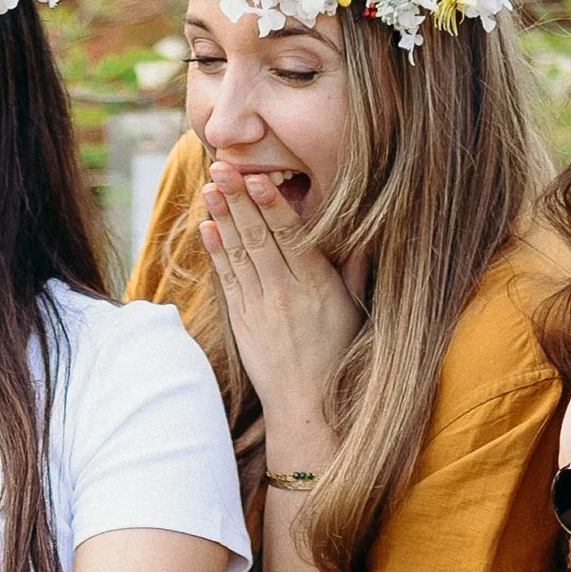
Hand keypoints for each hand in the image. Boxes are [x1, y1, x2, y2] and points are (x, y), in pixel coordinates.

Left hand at [198, 162, 360, 465]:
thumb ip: (354, 267)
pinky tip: (208, 227)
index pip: (289, 235)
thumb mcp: (355, 308)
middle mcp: (286, 292)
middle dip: (238, 199)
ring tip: (210, 187)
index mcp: (317, 285)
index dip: (270, 203)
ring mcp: (260, 307)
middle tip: (222, 166)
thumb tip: (363, 232)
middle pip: (258, 236)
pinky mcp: (243, 321)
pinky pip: (228, 279)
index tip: (256, 176)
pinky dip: (216, 252)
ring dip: (223, 217)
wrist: (308, 404)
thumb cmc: (339, 353)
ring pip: (239, 253)